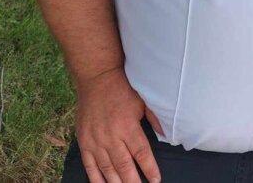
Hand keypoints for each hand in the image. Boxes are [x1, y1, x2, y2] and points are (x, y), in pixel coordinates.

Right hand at [74, 67, 163, 182]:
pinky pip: (89, 165)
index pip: (141, 153)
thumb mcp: (142, 101)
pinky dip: (96, 178)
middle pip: (124, 166)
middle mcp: (111, 137)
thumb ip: (154, 119)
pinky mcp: (84, 141)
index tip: (156, 180)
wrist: (97, 79)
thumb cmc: (123, 89)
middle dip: (133, 182)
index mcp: (128, 127)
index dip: (149, 169)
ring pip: (107, 169)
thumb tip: (168, 134)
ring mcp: (96, 141)